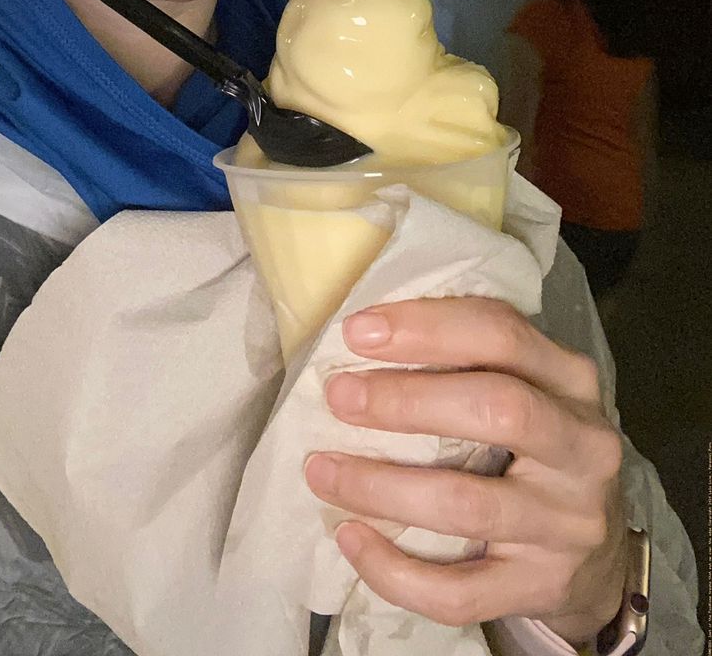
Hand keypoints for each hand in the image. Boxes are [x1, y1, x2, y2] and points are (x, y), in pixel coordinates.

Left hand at [304, 297, 627, 647]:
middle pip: (499, 410)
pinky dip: (395, 569)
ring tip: (322, 471)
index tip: (355, 333)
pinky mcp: (544, 587)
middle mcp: (584, 448)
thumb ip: (468, 357)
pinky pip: (459, 591)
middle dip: (406, 401)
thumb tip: (362, 338)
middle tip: (338, 397)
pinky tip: (350, 537)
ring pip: (467, 506)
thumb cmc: (532, 448)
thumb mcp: (524, 386)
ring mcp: (568, 524)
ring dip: (381, 487)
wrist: (597, 556)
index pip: (502, 334)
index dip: (425, 328)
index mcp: (571, 380)